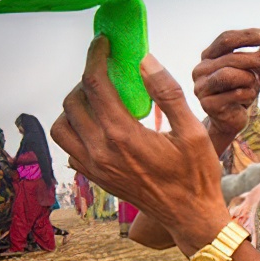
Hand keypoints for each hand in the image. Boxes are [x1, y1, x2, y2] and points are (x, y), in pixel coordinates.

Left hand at [51, 35, 230, 255]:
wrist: (190, 216)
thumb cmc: (196, 175)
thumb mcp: (192, 131)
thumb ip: (167, 93)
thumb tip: (145, 60)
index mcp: (123, 135)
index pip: (95, 85)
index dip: (96, 57)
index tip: (104, 44)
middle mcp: (101, 152)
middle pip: (73, 102)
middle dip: (86, 80)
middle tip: (108, 74)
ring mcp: (96, 168)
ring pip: (63, 127)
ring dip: (75, 107)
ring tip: (99, 100)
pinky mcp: (97, 179)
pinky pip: (71, 149)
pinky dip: (77, 132)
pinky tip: (101, 128)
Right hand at [192, 29, 259, 138]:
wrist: (230, 121)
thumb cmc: (240, 92)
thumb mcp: (252, 71)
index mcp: (209, 56)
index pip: (226, 39)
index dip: (247, 36)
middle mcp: (201, 70)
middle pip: (232, 58)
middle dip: (259, 57)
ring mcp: (202, 87)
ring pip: (230, 75)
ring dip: (250, 79)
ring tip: (254, 85)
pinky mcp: (208, 104)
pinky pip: (235, 94)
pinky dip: (248, 95)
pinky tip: (247, 99)